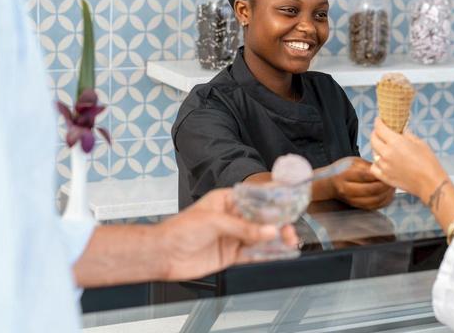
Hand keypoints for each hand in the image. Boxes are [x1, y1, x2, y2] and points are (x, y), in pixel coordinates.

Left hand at [156, 188, 297, 280]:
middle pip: (261, 219)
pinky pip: (253, 254)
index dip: (272, 201)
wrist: (163, 254)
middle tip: (290, 229)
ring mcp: (232, 237)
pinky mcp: (230, 255)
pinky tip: (278, 253)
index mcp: (227, 201)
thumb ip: (243, 228)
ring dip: (275, 239)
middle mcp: (232, 218)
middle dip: (278, 223)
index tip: (289, 203)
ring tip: (290, 241)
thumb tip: (269, 231)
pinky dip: (267, 254)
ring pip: (260, 237)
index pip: (255, 198)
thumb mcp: (215, 222)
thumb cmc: (180, 229)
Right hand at [331, 156, 395, 209]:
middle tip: (393, 179)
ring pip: (374, 201)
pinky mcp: (356, 206)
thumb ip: (368, 166)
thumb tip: (384, 169)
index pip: (366, 175)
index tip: (389, 170)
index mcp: (345, 174)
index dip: (379, 174)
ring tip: (392, 187)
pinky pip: (373, 207)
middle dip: (385, 185)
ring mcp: (351, 200)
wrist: (329, 183)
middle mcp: (347, 189)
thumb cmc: (343, 169)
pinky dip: (383, 201)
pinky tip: (388, 194)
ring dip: (386, 194)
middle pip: (371, 190)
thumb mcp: (353, 162)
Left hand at [369, 118, 447, 202]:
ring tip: (384, 147)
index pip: (379, 128)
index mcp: (395, 142)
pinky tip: (382, 162)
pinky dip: (376, 163)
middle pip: (373, 139)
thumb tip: (401, 131)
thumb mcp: (420, 143)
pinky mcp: (384, 177)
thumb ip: (407, 135)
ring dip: (377, 148)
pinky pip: (374, 167)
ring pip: (373, 153)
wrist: (430, 183)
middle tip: (380, 132)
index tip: (379, 120)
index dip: (378, 122)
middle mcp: (386, 153)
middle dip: (376, 133)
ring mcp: (384, 166)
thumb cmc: (428, 162)